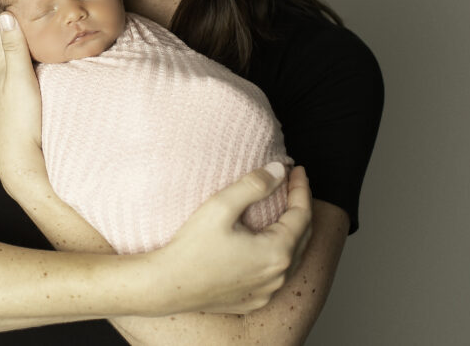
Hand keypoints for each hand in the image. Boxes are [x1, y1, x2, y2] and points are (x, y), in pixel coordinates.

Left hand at [0, 0, 42, 186]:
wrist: (22, 160)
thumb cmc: (18, 123)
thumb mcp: (18, 80)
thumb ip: (13, 49)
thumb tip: (4, 14)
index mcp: (1, 61)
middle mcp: (4, 68)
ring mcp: (13, 81)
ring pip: (10, 42)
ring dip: (11, 20)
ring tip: (16, 1)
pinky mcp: (25, 92)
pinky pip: (23, 57)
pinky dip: (24, 41)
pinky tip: (33, 42)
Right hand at [152, 163, 313, 314]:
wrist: (167, 286)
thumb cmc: (191, 248)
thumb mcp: (221, 206)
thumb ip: (253, 185)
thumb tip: (279, 170)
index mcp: (277, 252)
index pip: (302, 215)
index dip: (301, 189)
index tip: (296, 170)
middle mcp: (278, 276)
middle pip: (302, 236)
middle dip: (300, 209)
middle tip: (292, 186)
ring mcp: (266, 292)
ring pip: (291, 258)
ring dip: (290, 233)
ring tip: (283, 212)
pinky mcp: (253, 300)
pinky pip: (274, 276)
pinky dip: (277, 255)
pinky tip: (265, 245)